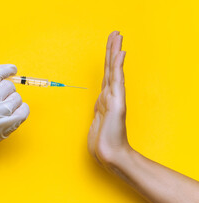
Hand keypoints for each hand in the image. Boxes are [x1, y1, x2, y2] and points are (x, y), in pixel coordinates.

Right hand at [0, 57, 29, 163]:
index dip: (6, 69)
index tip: (12, 69)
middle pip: (8, 85)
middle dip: (6, 89)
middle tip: (0, 97)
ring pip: (17, 97)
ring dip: (13, 100)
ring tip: (3, 107)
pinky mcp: (7, 127)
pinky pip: (24, 110)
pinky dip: (21, 109)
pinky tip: (12, 112)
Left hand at [88, 31, 129, 167]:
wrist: (109, 154)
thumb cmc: (103, 141)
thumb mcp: (96, 123)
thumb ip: (98, 113)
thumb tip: (98, 108)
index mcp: (104, 99)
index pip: (105, 75)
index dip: (107, 60)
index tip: (109, 46)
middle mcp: (110, 96)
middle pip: (109, 69)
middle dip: (111, 50)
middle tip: (115, 34)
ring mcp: (114, 99)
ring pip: (113, 71)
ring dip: (115, 53)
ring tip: (117, 38)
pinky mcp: (117, 104)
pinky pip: (116, 82)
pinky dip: (118, 67)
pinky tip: (120, 54)